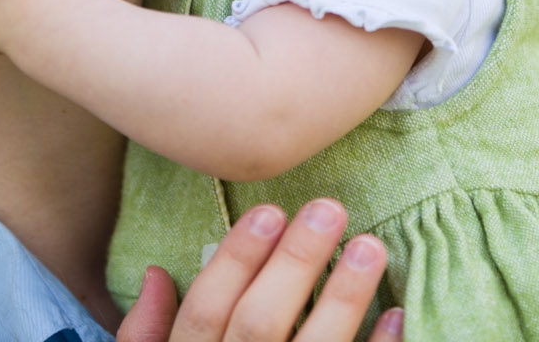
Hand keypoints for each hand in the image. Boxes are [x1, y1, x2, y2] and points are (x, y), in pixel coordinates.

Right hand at [117, 199, 401, 341]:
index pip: (205, 312)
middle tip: (328, 210)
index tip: (269, 210)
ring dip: (343, 299)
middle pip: (258, 325)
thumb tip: (156, 274)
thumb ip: (143, 338)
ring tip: (370, 248)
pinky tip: (395, 316)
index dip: (235, 260)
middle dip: (295, 263)